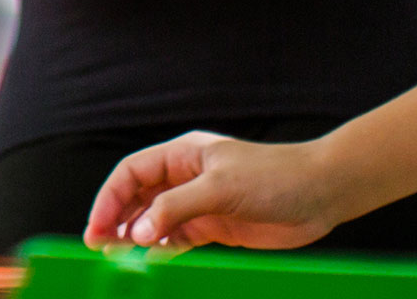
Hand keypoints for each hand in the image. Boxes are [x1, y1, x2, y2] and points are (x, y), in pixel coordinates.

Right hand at [87, 133, 340, 252]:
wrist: (319, 194)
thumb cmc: (274, 177)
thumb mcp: (220, 187)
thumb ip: (176, 207)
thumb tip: (137, 231)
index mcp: (183, 155)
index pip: (132, 173)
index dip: (111, 198)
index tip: (97, 226)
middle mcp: (187, 177)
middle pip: (139, 197)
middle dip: (117, 219)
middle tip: (98, 246)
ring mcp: (200, 204)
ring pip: (155, 220)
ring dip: (135, 237)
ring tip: (117, 258)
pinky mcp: (215, 227)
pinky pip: (178, 239)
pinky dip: (161, 250)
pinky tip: (150, 261)